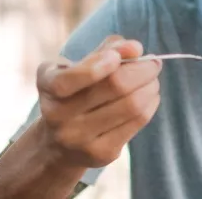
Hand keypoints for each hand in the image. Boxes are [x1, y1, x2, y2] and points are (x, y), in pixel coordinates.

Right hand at [0, 37, 160, 198]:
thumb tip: (134, 48)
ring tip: (153, 80)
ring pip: (131, 105)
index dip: (99, 63)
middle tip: (153, 63)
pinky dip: (150, 105)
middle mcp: (56, 114)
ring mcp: (78, 137)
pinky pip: (136, 123)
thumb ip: (106, 49)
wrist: (59, 142)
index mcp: (47, 84)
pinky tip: (150, 98)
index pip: (69, 78)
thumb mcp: (79, 66)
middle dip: (143, 70)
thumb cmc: (76, 92)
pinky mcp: (99, 154)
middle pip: (114, 87)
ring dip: (150, 87)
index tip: (120, 54)